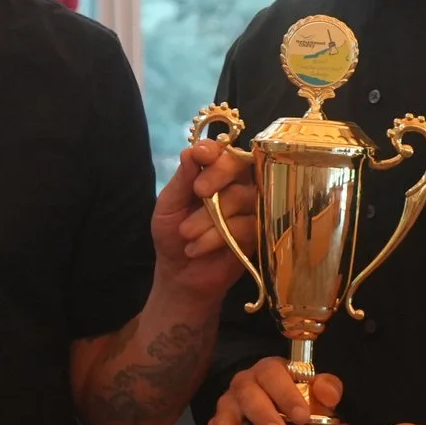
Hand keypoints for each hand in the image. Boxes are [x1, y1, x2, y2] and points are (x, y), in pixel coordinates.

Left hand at [155, 139, 257, 301]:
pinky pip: (245, 226)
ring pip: (241, 197)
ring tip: (186, 233)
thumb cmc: (172, 235)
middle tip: (199, 190)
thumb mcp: (168, 206)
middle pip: (241, 165)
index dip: (214, 149)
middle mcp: (235, 186)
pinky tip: (196, 248)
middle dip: (219, 174)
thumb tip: (190, 151)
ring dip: (210, 216)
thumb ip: (181, 180)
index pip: (221, 151)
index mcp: (212, 173)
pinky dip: (216, 237)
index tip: (200, 154)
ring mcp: (249, 208)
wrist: (179, 274)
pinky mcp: (257, 233)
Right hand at [205, 359, 341, 424]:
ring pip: (222, 423)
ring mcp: (227, 409)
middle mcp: (243, 386)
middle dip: (262, 417)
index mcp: (268, 372)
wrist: (276, 410)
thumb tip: (328, 395)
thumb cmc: (297, 401)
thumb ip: (326, 389)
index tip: (303, 417)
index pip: (274, 375)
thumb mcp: (315, 392)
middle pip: (247, 396)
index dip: (287, 394)